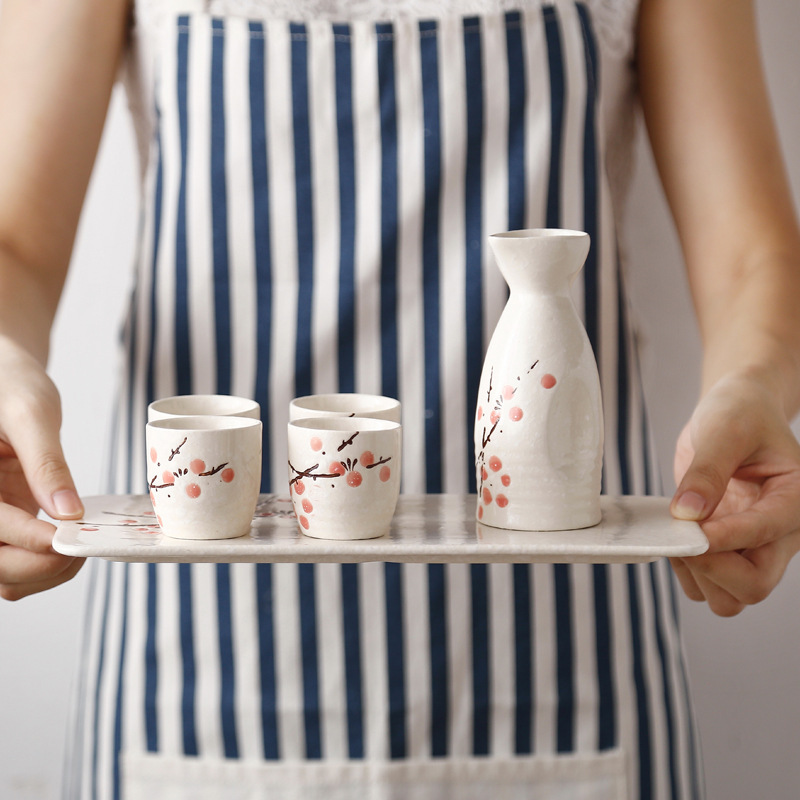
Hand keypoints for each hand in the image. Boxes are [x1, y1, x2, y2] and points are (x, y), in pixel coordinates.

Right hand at [0, 343, 83, 600]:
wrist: (4, 380)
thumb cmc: (10, 386)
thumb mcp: (30, 414)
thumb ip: (47, 464)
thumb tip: (68, 513)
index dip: (29, 539)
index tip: (70, 535)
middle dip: (39, 565)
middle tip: (84, 545)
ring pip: (3, 574)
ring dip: (44, 573)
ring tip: (83, 545)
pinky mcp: (2, 525)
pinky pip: (15, 563)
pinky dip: (45, 565)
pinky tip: (74, 542)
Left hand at [670, 374, 799, 615]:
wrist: (736, 413)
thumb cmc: (739, 414)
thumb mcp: (725, 429)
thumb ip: (708, 469)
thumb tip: (688, 511)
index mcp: (795, 500)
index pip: (766, 534)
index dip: (725, 537)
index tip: (690, 525)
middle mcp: (779, 534)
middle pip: (753, 586)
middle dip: (712, 568)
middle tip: (681, 534)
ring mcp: (751, 547)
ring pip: (729, 597)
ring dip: (696, 575)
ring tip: (677, 532)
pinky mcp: (725, 550)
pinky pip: (705, 584)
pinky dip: (685, 572)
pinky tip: (674, 534)